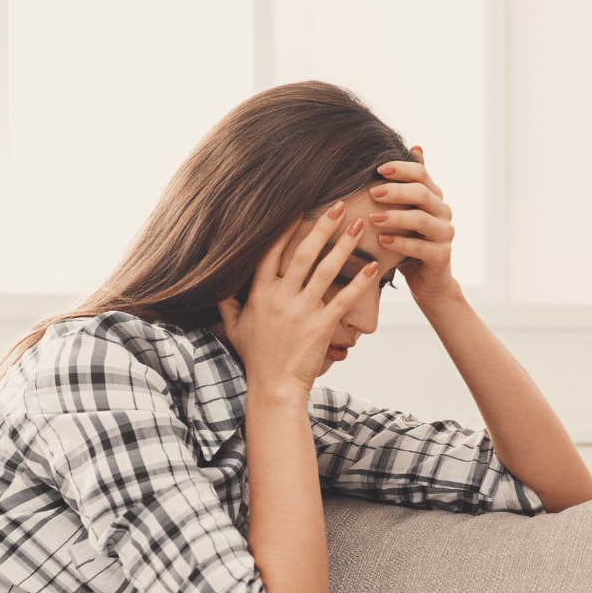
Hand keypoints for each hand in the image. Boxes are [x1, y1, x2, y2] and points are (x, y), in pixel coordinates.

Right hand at [217, 201, 380, 398]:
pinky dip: (359, 283)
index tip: (300, 206)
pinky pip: (343, 300)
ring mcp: (300, 311)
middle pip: (303, 253)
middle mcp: (280, 297)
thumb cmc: (255, 357)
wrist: (273, 387)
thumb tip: (218, 285)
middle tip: (339, 205)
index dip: (286, 227)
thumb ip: (227, 302)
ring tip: (358, 225)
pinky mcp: (320, 327)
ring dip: (343, 246)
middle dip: (322, 226)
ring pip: (325, 271)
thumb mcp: (234, 327)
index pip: (271, 251)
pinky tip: (373, 267)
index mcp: (259, 293)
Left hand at [371, 146, 458, 303]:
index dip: (401, 169)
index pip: (422, 174)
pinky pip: (420, 247)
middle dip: (396, 191)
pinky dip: (400, 242)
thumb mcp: (407, 211)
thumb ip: (409, 184)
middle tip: (372, 193)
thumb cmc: (411, 241)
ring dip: (395, 217)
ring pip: (421, 219)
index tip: (378, 169)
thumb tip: (417, 147)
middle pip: (423, 193)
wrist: (427, 280)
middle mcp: (444, 212)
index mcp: (435, 197)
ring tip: (372, 219)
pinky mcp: (442, 256)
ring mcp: (445, 234)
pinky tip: (382, 240)